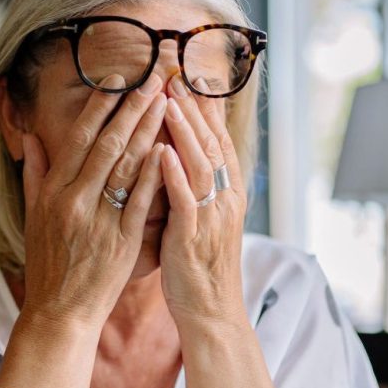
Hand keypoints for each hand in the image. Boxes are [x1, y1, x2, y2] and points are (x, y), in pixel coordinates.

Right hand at [20, 74, 166, 329]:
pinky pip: (141, 200)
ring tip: (167, 102)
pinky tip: (169, 147)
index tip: (117, 79)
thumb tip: (29, 137)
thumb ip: (33, 174)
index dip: (99, 106)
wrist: (59, 311)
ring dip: (148, 130)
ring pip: (126, 165)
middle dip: (132, 107)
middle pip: (107, 144)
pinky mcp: (122, 240)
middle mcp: (73, 200)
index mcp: (52, 191)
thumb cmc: (47, 264)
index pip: (79, 139)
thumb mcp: (32, 217)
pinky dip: (155, 172)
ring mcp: (98, 219)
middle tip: (154, 78)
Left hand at [158, 74, 248, 327]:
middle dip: (193, 107)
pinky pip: (186, 202)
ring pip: (201, 165)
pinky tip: (162, 153)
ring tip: (169, 100)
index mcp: (224, 194)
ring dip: (185, 132)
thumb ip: (192, 189)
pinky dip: (175, 176)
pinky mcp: (193, 238)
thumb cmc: (198, 267)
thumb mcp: (201, 221)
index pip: (215, 141)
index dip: (202, 109)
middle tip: (175, 74)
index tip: (185, 78)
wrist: (211, 313)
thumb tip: (178, 158)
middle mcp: (223, 200)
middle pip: (210, 144)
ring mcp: (210, 218)